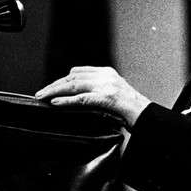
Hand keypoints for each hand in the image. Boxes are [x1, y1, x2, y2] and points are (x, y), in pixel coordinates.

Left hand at [34, 66, 151, 126]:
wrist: (149, 118)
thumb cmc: (131, 111)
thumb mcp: (112, 95)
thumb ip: (95, 91)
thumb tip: (73, 96)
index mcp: (107, 73)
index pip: (78, 72)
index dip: (61, 80)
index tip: (50, 87)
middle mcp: (106, 76)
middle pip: (73, 78)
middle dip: (54, 86)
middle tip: (40, 94)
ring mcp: (107, 86)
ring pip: (74, 85)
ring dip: (55, 91)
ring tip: (43, 97)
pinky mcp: (108, 98)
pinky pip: (82, 98)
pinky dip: (67, 100)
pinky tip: (56, 102)